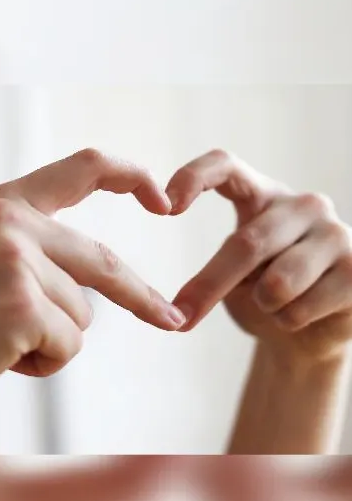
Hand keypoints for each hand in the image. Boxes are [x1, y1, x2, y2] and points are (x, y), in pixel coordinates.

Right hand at [0, 148, 184, 415]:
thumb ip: (33, 252)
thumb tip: (97, 278)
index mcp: (3, 205)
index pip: (82, 169)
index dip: (130, 177)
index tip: (165, 199)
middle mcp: (10, 223)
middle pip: (100, 262)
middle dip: (139, 296)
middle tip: (170, 319)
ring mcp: (15, 260)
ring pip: (82, 316)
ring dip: (51, 341)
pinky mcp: (20, 304)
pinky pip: (69, 345)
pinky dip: (42, 364)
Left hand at [167, 149, 351, 360]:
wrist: (310, 335)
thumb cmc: (264, 296)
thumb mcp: (235, 274)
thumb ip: (218, 268)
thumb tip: (179, 306)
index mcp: (265, 195)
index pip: (226, 165)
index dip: (195, 177)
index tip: (166, 206)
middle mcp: (305, 205)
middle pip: (247, 243)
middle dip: (209, 286)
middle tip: (181, 316)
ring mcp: (336, 234)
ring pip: (277, 283)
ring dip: (264, 306)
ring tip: (276, 303)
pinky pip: (301, 308)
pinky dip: (288, 321)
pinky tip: (306, 314)